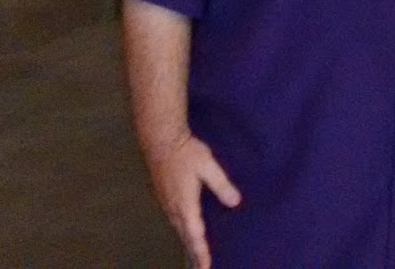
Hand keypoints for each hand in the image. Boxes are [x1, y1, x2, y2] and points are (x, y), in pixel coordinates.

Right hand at [144, 131, 240, 268]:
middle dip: (193, 252)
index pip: (194, 234)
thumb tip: (235, 202)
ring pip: (177, 228)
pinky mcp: (163, 195)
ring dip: (187, 241)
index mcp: (185, 204)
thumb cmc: (185, 151)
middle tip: (201, 267)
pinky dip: (182, 229)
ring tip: (196, 253)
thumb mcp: (208, 165)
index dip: (201, 252)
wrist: (160, 139)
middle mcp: (173, 207)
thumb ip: (221, 185)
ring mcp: (165, 202)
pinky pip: (174, 219)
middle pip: (184, 235)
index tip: (205, 267)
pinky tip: (186, 228)